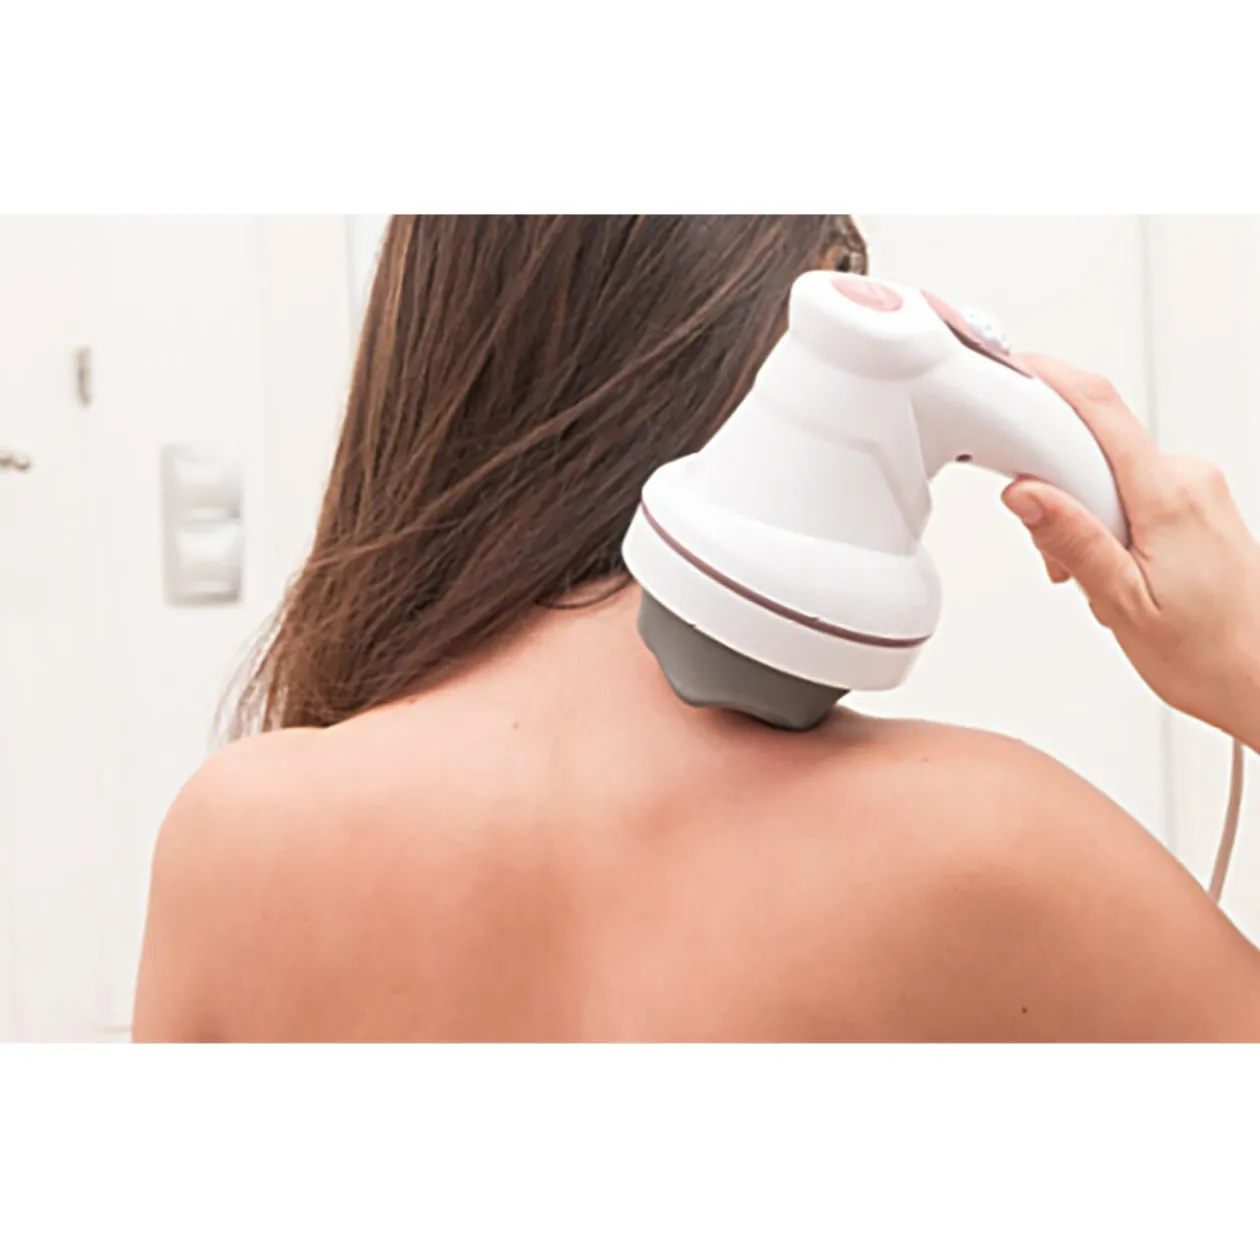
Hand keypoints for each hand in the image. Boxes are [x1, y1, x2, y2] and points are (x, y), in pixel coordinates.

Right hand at [1001, 354, 1259, 746]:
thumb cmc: (1207, 652)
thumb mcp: (1122, 603)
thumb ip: (1070, 539)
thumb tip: (1025, 492)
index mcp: (1169, 494)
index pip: (1099, 410)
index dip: (1046, 380)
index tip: (1004, 373)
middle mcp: (1188, 478)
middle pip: (1093, 444)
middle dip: (1053, 486)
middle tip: (1052, 551)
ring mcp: (1194, 488)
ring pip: (1107, 472)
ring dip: (1077, 514)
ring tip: (1090, 578)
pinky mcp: (1193, 503)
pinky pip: (1130, 488)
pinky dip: (1103, 520)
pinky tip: (1110, 567)